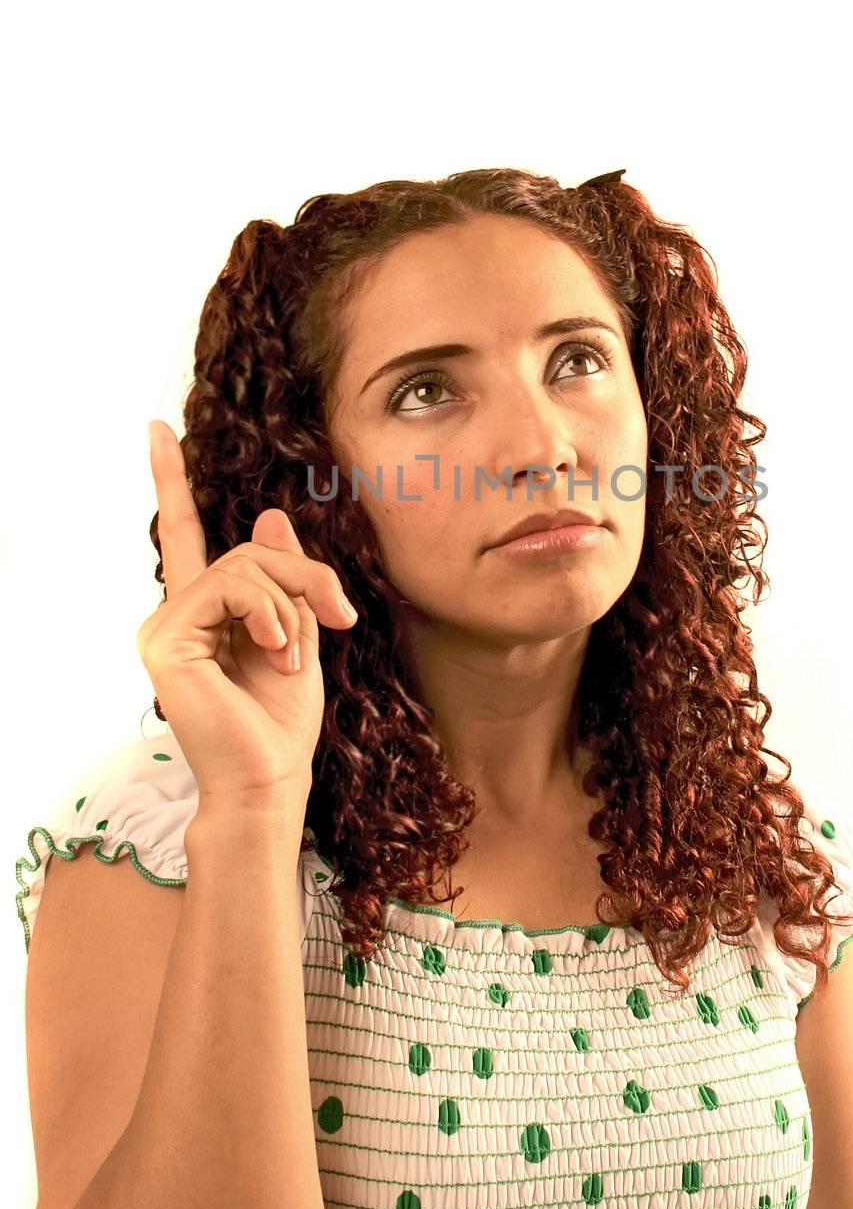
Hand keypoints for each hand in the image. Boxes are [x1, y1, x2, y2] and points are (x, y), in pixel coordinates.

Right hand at [137, 419, 357, 810]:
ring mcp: (165, 627)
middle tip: (340, 616)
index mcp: (204, 612)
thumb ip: (285, 579)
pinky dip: (271, 616)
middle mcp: (176, 615)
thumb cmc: (282, 721)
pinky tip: (278, 654)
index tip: (157, 430)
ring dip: (293, 606)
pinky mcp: (166, 640)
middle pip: (248, 552)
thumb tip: (268, 517)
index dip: (171, 481)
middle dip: (306, 578)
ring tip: (296, 654)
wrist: (271, 778)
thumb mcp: (300, 633)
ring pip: (244, 568)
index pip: (185, 535)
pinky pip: (231, 589)